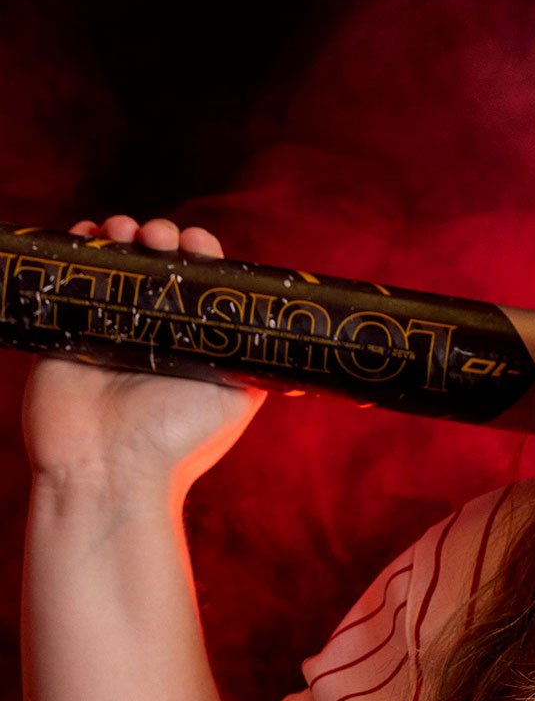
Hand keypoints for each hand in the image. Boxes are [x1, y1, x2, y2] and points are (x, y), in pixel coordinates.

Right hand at [21, 214, 265, 496]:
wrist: (112, 466)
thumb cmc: (179, 440)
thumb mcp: (238, 400)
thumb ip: (262, 368)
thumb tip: (298, 352)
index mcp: (194, 340)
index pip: (200, 280)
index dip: (202, 253)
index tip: (200, 245)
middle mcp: (154, 328)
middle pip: (159, 262)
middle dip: (163, 238)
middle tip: (162, 240)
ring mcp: (110, 323)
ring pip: (117, 261)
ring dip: (125, 235)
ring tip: (128, 234)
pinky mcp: (69, 324)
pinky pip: (74, 273)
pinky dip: (81, 245)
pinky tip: (92, 234)